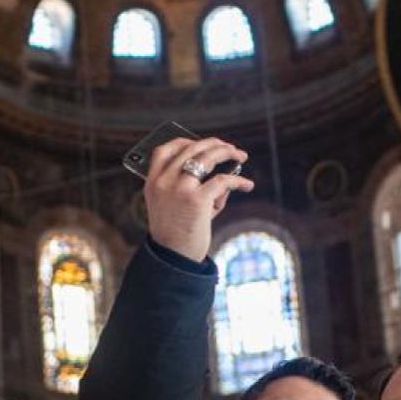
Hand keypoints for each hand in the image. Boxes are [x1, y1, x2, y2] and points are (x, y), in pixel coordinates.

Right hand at [143, 137, 253, 262]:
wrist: (173, 258)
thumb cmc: (177, 232)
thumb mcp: (176, 206)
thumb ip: (193, 187)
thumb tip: (224, 174)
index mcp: (153, 182)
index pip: (163, 150)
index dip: (184, 141)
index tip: (201, 142)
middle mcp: (164, 181)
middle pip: (191, 149)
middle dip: (214, 144)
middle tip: (230, 148)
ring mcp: (179, 188)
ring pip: (207, 157)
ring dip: (228, 152)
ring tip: (241, 156)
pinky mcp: (197, 199)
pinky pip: (223, 180)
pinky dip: (239, 181)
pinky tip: (247, 185)